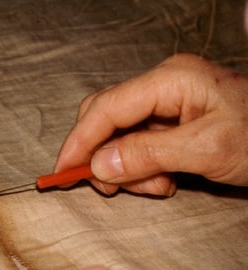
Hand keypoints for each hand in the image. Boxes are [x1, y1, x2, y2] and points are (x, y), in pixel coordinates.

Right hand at [55, 53, 247, 195]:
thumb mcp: (206, 149)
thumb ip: (149, 154)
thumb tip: (100, 165)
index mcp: (170, 81)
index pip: (106, 109)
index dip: (79, 141)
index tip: (62, 172)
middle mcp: (162, 87)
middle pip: (106, 119)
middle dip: (103, 156)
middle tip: (112, 188)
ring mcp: (165, 104)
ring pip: (119, 137)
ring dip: (128, 169)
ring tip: (157, 186)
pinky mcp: (169, 122)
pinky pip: (137, 145)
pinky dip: (141, 169)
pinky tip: (163, 180)